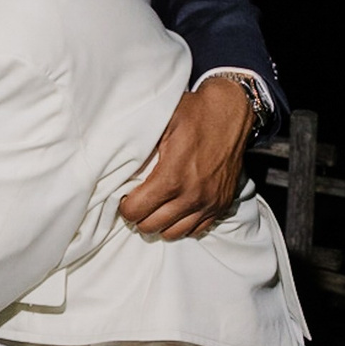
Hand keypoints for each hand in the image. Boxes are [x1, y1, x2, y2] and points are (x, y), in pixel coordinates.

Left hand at [119, 75, 255, 239]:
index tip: (125, 198)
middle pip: (152, 226)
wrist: (230, 112)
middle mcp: (192, 196)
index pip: (136, 211)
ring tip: (155, 208)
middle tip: (137, 203)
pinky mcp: (221, 204)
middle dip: (139, 217)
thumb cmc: (193, 114)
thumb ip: (138, 148)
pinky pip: (197, 230)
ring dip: (160, 223)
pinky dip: (183, 224)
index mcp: (172, 177)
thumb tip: (114, 165)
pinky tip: (175, 209)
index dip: (126, 207)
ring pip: (173, 233)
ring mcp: (209, 202)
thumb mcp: (159, 123)